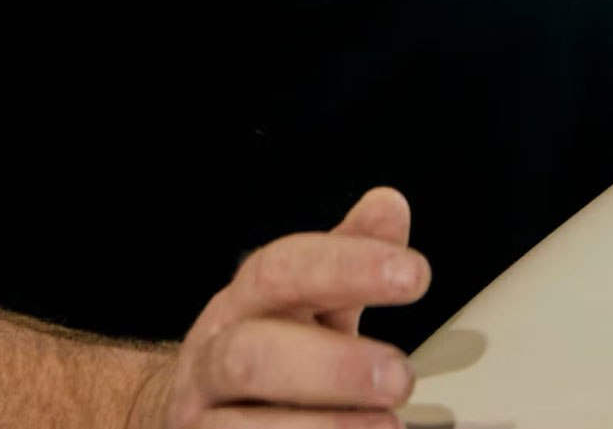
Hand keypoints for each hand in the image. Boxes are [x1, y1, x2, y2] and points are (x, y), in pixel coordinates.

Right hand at [137, 186, 428, 428]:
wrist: (198, 409)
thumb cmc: (269, 349)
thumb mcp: (307, 300)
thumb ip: (347, 257)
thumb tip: (389, 206)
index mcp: (245, 299)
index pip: (284, 268)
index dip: (347, 266)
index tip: (414, 274)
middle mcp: (215, 353)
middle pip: (255, 353)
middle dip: (332, 366)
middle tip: (400, 377)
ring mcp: (202, 414)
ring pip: (242, 424)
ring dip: (323, 427)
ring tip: (386, 426)